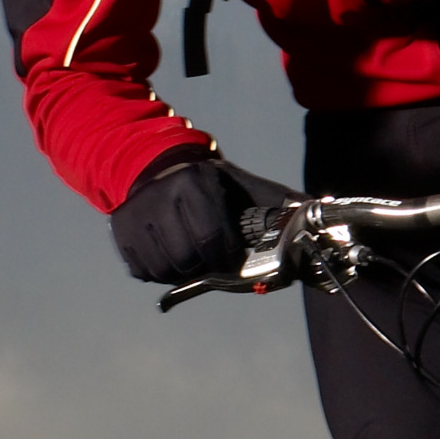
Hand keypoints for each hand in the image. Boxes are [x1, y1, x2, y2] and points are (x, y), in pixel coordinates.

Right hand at [110, 154, 288, 285]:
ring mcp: (134, 215)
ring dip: (184, 273)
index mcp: (195, 183)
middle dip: (207, 268)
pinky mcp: (119, 231)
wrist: (156, 164)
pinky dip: (160, 274)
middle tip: (216, 263)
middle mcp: (159, 196)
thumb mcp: (244, 185)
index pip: (213, 239)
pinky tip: (172, 257)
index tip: (234, 260)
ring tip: (195, 259)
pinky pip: (142, 271)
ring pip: (164, 269)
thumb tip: (320, 216)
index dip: (227, 259)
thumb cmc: (211, 183)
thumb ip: (279, 204)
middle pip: (188, 258)